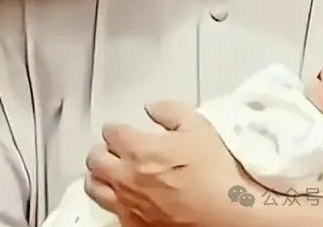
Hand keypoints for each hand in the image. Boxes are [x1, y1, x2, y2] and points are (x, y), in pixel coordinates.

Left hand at [84, 101, 248, 226]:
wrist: (228, 213)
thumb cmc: (215, 172)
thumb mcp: (198, 126)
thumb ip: (170, 111)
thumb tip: (152, 108)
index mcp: (137, 148)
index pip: (110, 132)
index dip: (116, 128)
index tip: (123, 130)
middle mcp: (125, 176)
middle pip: (94, 158)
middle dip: (102, 150)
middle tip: (114, 151)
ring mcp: (127, 203)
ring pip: (94, 187)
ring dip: (99, 176)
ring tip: (111, 173)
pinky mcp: (134, 225)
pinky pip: (111, 212)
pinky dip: (114, 203)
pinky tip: (126, 200)